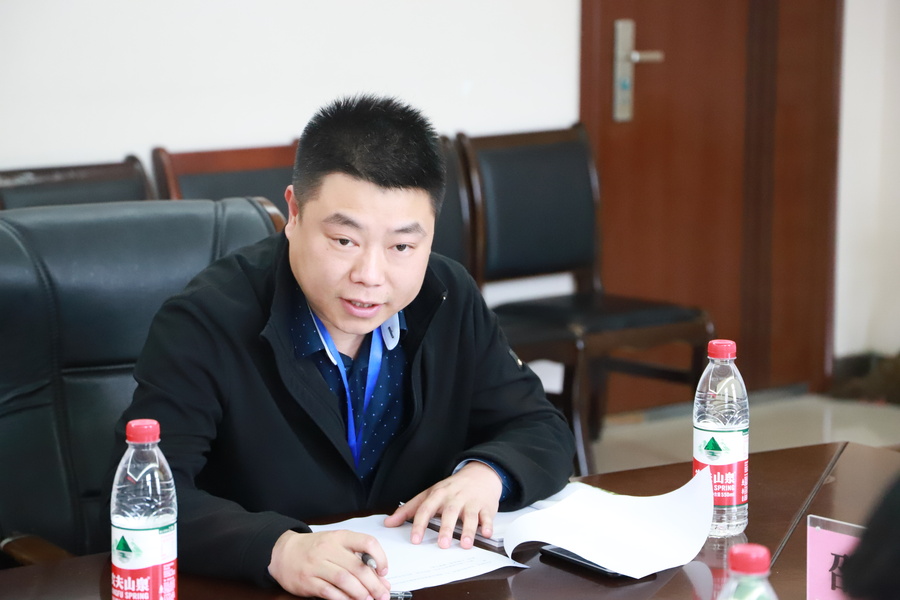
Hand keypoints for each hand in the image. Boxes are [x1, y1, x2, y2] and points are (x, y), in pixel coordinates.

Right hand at [267, 529, 390, 599]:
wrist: (283, 553)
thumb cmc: (314, 549)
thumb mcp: (337, 547)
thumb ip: (359, 561)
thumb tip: (382, 580)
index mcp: (340, 537)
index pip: (367, 542)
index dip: (380, 557)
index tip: (383, 571)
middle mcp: (328, 549)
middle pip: (357, 567)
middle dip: (374, 584)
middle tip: (382, 595)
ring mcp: (316, 565)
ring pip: (344, 580)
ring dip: (360, 593)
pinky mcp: (307, 581)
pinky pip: (329, 592)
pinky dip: (343, 599)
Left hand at [383, 461, 502, 548]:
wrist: (480, 474)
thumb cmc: (452, 488)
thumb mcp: (429, 493)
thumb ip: (409, 509)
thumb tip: (389, 523)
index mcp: (438, 494)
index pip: (426, 508)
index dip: (420, 524)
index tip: (415, 539)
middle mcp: (454, 497)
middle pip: (449, 512)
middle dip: (446, 528)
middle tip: (442, 545)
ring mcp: (471, 501)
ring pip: (470, 515)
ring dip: (468, 530)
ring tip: (465, 544)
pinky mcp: (486, 506)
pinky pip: (487, 516)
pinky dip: (488, 525)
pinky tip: (486, 534)